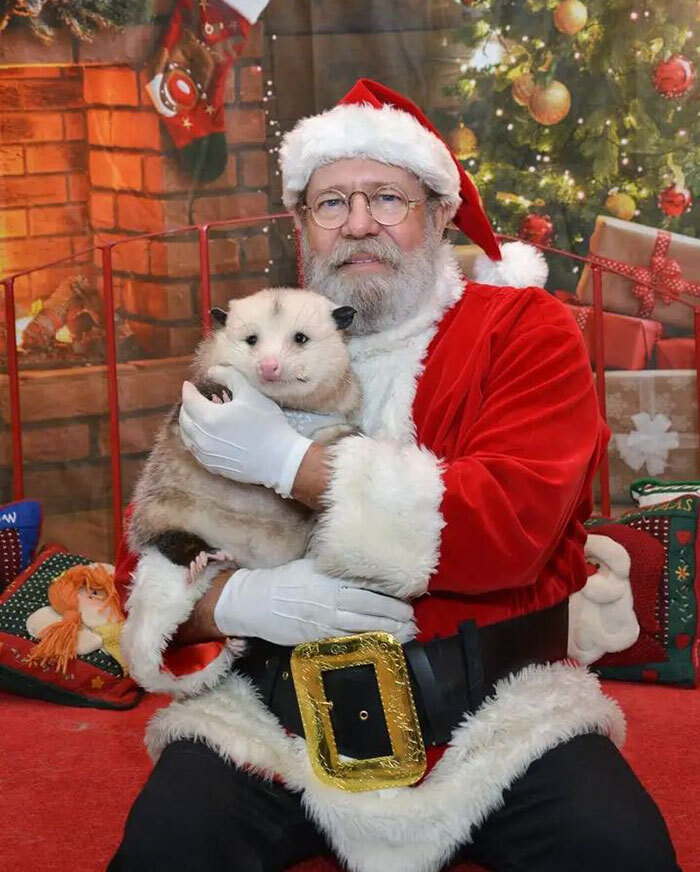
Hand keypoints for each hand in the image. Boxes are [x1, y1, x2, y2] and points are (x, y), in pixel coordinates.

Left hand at [179, 366, 311, 496]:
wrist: (279, 459)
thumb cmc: (267, 424)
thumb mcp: (250, 392)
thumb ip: (228, 376)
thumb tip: (211, 371)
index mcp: (208, 418)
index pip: (189, 400)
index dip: (188, 390)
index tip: (189, 384)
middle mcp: (202, 438)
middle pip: (184, 419)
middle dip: (187, 406)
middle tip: (193, 398)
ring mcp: (206, 455)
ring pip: (187, 436)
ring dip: (190, 423)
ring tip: (198, 415)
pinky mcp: (213, 466)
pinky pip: (196, 451)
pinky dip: (195, 439)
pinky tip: (205, 434)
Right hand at [213, 558, 416, 645]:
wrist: (257, 601)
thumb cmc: (287, 580)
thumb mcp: (312, 565)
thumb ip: (336, 567)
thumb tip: (363, 562)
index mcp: (330, 576)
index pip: (367, 583)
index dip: (389, 591)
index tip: (408, 594)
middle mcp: (331, 597)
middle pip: (371, 606)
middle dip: (395, 613)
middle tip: (412, 617)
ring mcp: (325, 619)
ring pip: (363, 626)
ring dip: (388, 630)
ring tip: (407, 632)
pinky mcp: (318, 637)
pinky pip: (348, 641)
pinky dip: (367, 643)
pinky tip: (382, 644)